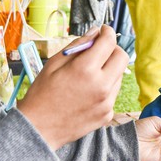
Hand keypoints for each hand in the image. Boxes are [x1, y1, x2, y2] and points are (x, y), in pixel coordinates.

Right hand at [17, 25, 127, 149]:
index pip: (109, 42)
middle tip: (100, 50)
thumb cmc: (42, 94)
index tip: (103, 31)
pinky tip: (87, 91)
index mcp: (85, 69)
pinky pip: (113, 93)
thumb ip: (77, 45)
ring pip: (119, 75)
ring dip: (109, 68)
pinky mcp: (107, 114)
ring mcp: (106, 102)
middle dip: (113, 48)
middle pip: (122, 57)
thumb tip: (95, 32)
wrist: (38, 129)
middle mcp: (101, 86)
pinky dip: (105, 87)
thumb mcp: (54, 63)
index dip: (107, 32)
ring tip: (89, 74)